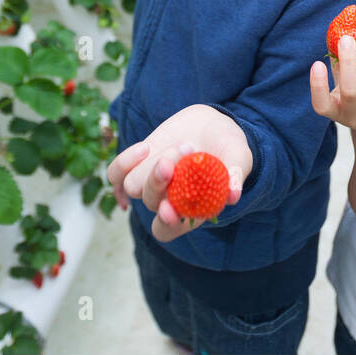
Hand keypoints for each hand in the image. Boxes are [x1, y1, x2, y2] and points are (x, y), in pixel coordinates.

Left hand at [105, 104, 251, 242]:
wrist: (213, 124)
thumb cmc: (229, 148)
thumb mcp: (239, 158)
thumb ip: (235, 176)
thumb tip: (233, 195)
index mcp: (188, 210)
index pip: (167, 230)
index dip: (166, 223)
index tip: (170, 209)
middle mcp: (165, 198)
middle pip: (151, 203)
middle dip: (161, 182)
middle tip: (185, 154)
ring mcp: (149, 180)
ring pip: (133, 186)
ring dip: (153, 167)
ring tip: (182, 147)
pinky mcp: (139, 162)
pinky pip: (116, 172)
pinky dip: (125, 161)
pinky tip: (145, 148)